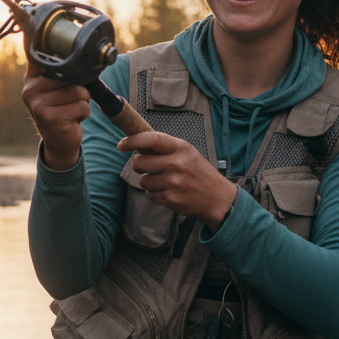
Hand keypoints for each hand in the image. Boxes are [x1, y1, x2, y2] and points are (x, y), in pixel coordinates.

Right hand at [21, 62, 88, 170]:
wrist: (59, 141)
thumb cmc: (62, 109)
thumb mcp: (57, 88)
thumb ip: (61, 70)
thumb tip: (79, 52)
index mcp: (31, 78)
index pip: (46, 58)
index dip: (63, 58)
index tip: (65, 65)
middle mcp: (30, 90)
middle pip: (70, 74)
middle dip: (78, 87)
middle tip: (68, 100)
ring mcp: (38, 105)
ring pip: (78, 91)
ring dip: (82, 101)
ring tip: (70, 109)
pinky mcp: (50, 118)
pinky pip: (82, 106)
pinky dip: (83, 113)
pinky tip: (72, 119)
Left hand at [118, 132, 238, 232]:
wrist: (217, 198)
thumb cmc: (199, 173)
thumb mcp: (187, 153)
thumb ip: (165, 148)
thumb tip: (136, 144)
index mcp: (181, 148)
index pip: (152, 139)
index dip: (133, 141)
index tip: (121, 144)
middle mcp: (177, 164)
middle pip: (140, 162)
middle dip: (140, 166)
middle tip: (150, 167)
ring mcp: (173, 183)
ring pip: (143, 180)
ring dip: (149, 181)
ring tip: (166, 181)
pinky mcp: (171, 199)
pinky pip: (149, 194)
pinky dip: (155, 193)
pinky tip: (169, 191)